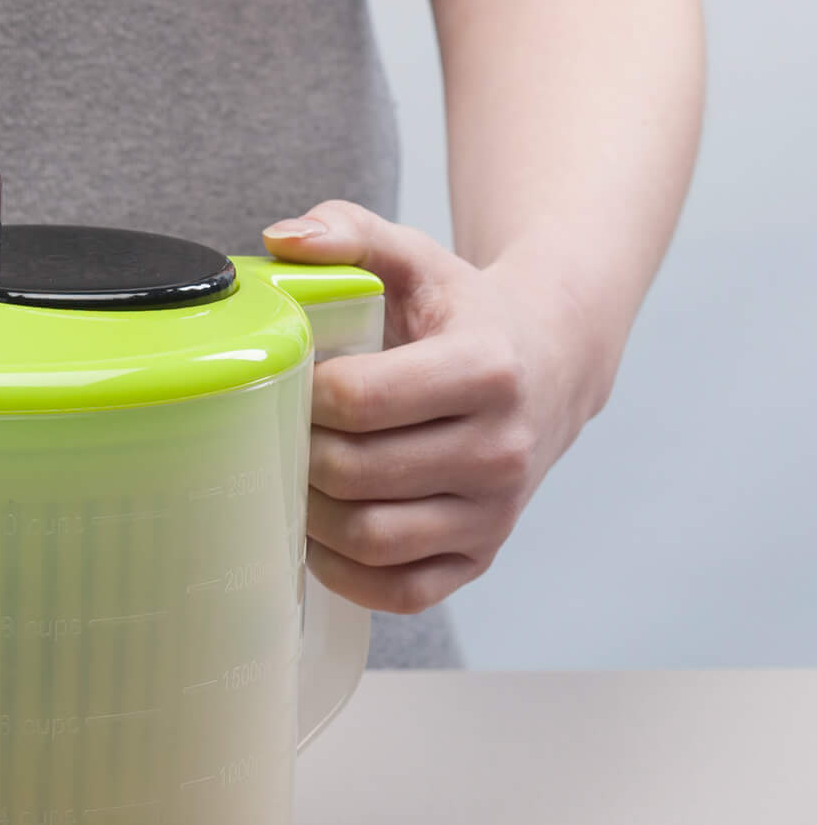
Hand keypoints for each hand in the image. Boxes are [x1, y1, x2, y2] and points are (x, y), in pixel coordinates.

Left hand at [262, 202, 610, 614]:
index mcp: (487, 369)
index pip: (361, 400)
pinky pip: (403, 593)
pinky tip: (323, 535)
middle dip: (297, 454)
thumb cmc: (462, 313)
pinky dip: (348, 574)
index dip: (303, 394)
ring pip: (374, 539)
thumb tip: (280, 239)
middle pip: (357, 474)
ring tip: (291, 479)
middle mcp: (502, 448)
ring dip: (312, 518)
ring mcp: (496, 511)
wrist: (548, 363)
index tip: (289, 380)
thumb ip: (349, 232)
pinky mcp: (483, 556)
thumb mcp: (416, 257)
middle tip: (275, 432)